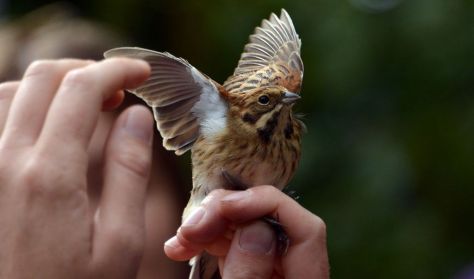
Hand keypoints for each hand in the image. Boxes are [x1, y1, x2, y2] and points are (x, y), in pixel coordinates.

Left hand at [0, 58, 152, 277]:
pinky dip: (22, 104)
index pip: (83, 90)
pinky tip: (46, 124)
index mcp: (50, 176)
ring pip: (10, 91)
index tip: (143, 75)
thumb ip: (128, 173)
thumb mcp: (119, 243)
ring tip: (86, 104)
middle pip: (43, 79)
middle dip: (88, 71)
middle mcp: (5, 161)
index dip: (117, 71)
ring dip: (53, 86)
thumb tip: (136, 117)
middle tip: (119, 88)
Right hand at [164, 186, 328, 278]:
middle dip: (228, 213)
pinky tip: (183, 244)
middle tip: (190, 225)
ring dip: (210, 225)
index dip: (266, 203)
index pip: (306, 228)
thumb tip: (254, 228)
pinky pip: (233, 248)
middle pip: (273, 221)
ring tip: (181, 236)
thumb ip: (250, 276)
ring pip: (248, 230)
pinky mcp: (249, 272)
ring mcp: (269, 271)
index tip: (222, 206)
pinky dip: (208, 241)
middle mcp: (291, 273)